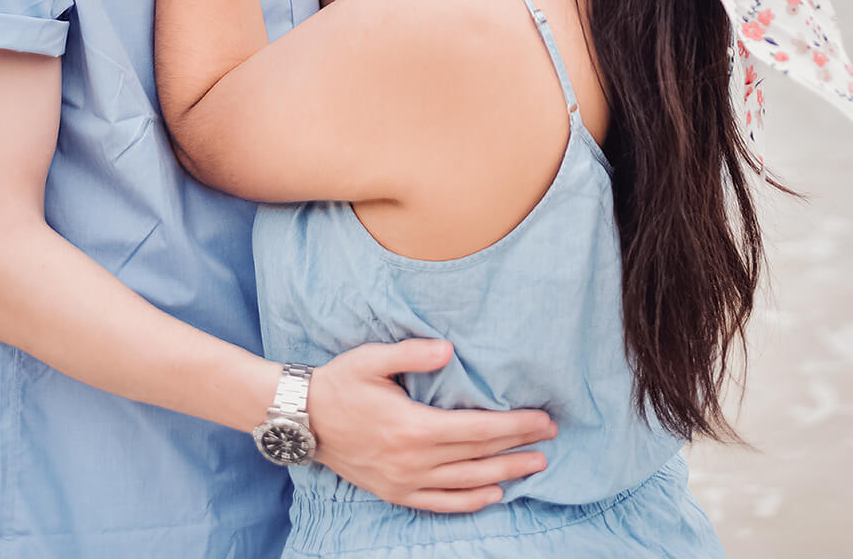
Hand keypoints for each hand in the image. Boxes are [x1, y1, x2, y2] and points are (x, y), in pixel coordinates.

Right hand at [307, 340, 554, 512]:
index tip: (543, 419)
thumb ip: (412, 354)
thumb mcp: (371, 359)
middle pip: (479, 457)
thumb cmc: (339, 383)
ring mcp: (404, 481)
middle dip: (519, 448)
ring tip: (535, 467)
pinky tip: (492, 495)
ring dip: (504, 475)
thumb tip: (449, 350)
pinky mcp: (394, 493)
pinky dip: (470, 501)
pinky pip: (440, 503)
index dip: (515, 425)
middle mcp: (413, 460)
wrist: (302, 420)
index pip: (478, 429)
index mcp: (413, 427)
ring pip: (466, 484)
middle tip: (550, 439)